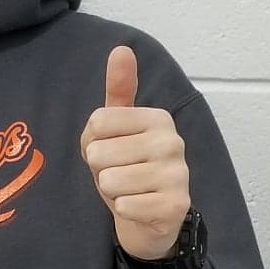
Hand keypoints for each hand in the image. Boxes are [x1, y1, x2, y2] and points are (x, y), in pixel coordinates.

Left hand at [79, 46, 190, 260]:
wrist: (152, 219)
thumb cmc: (129, 169)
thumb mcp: (118, 129)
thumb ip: (119, 90)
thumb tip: (122, 49)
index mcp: (157, 118)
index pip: (96, 123)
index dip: (92, 142)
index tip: (111, 150)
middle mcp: (172, 141)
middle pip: (98, 152)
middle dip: (100, 170)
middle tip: (120, 175)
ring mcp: (177, 174)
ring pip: (109, 180)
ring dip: (111, 192)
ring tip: (128, 191)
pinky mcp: (175, 206)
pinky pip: (124, 206)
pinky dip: (123, 210)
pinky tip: (137, 207)